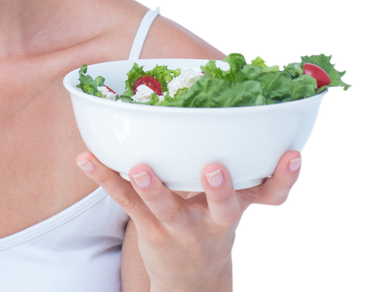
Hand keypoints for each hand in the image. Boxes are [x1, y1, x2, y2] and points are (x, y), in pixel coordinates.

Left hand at [76, 150, 303, 290]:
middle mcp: (215, 219)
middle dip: (220, 188)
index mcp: (240, 205)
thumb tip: (248, 107)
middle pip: (223, 206)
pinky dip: (105, 178)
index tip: (295, 156)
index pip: (273, 193)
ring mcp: (182, 227)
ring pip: (168, 208)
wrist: (192, 281)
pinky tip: (86, 158)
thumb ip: (243, 166)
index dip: (286, 176)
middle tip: (215, 168)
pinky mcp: (151, 229)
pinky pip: (126, 203)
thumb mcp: (236, 201)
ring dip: (154, 188)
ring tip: (141, 168)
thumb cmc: (213, 222)